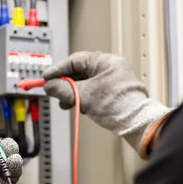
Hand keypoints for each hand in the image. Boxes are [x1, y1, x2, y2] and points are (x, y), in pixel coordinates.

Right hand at [43, 51, 170, 156]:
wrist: (135, 123)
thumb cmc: (117, 105)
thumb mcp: (83, 95)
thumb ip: (62, 89)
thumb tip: (49, 86)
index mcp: (106, 61)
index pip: (75, 60)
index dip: (58, 69)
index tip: (46, 77)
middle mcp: (111, 68)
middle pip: (79, 72)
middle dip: (65, 83)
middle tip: (53, 91)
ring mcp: (113, 81)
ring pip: (85, 83)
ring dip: (73, 93)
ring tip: (65, 103)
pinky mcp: (114, 93)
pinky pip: (93, 91)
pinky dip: (82, 98)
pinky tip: (77, 106)